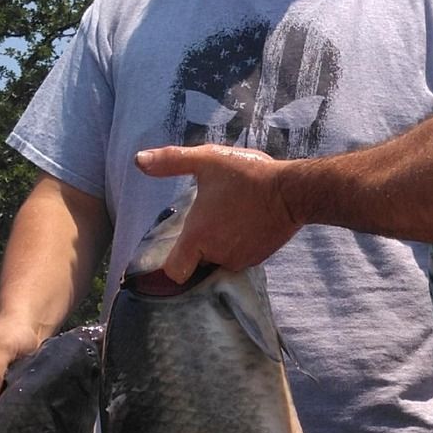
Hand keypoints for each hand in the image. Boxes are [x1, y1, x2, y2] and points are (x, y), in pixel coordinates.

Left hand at [135, 144, 299, 277]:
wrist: (293, 191)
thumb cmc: (247, 175)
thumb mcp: (207, 160)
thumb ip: (172, 161)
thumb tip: (139, 160)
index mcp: (199, 237)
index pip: (174, 272)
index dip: (171, 263)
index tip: (174, 248)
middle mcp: (217, 255)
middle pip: (197, 263)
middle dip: (198, 247)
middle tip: (206, 222)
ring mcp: (240, 260)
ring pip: (219, 260)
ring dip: (219, 246)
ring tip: (228, 219)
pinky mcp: (258, 259)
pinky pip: (239, 258)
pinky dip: (238, 246)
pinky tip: (245, 223)